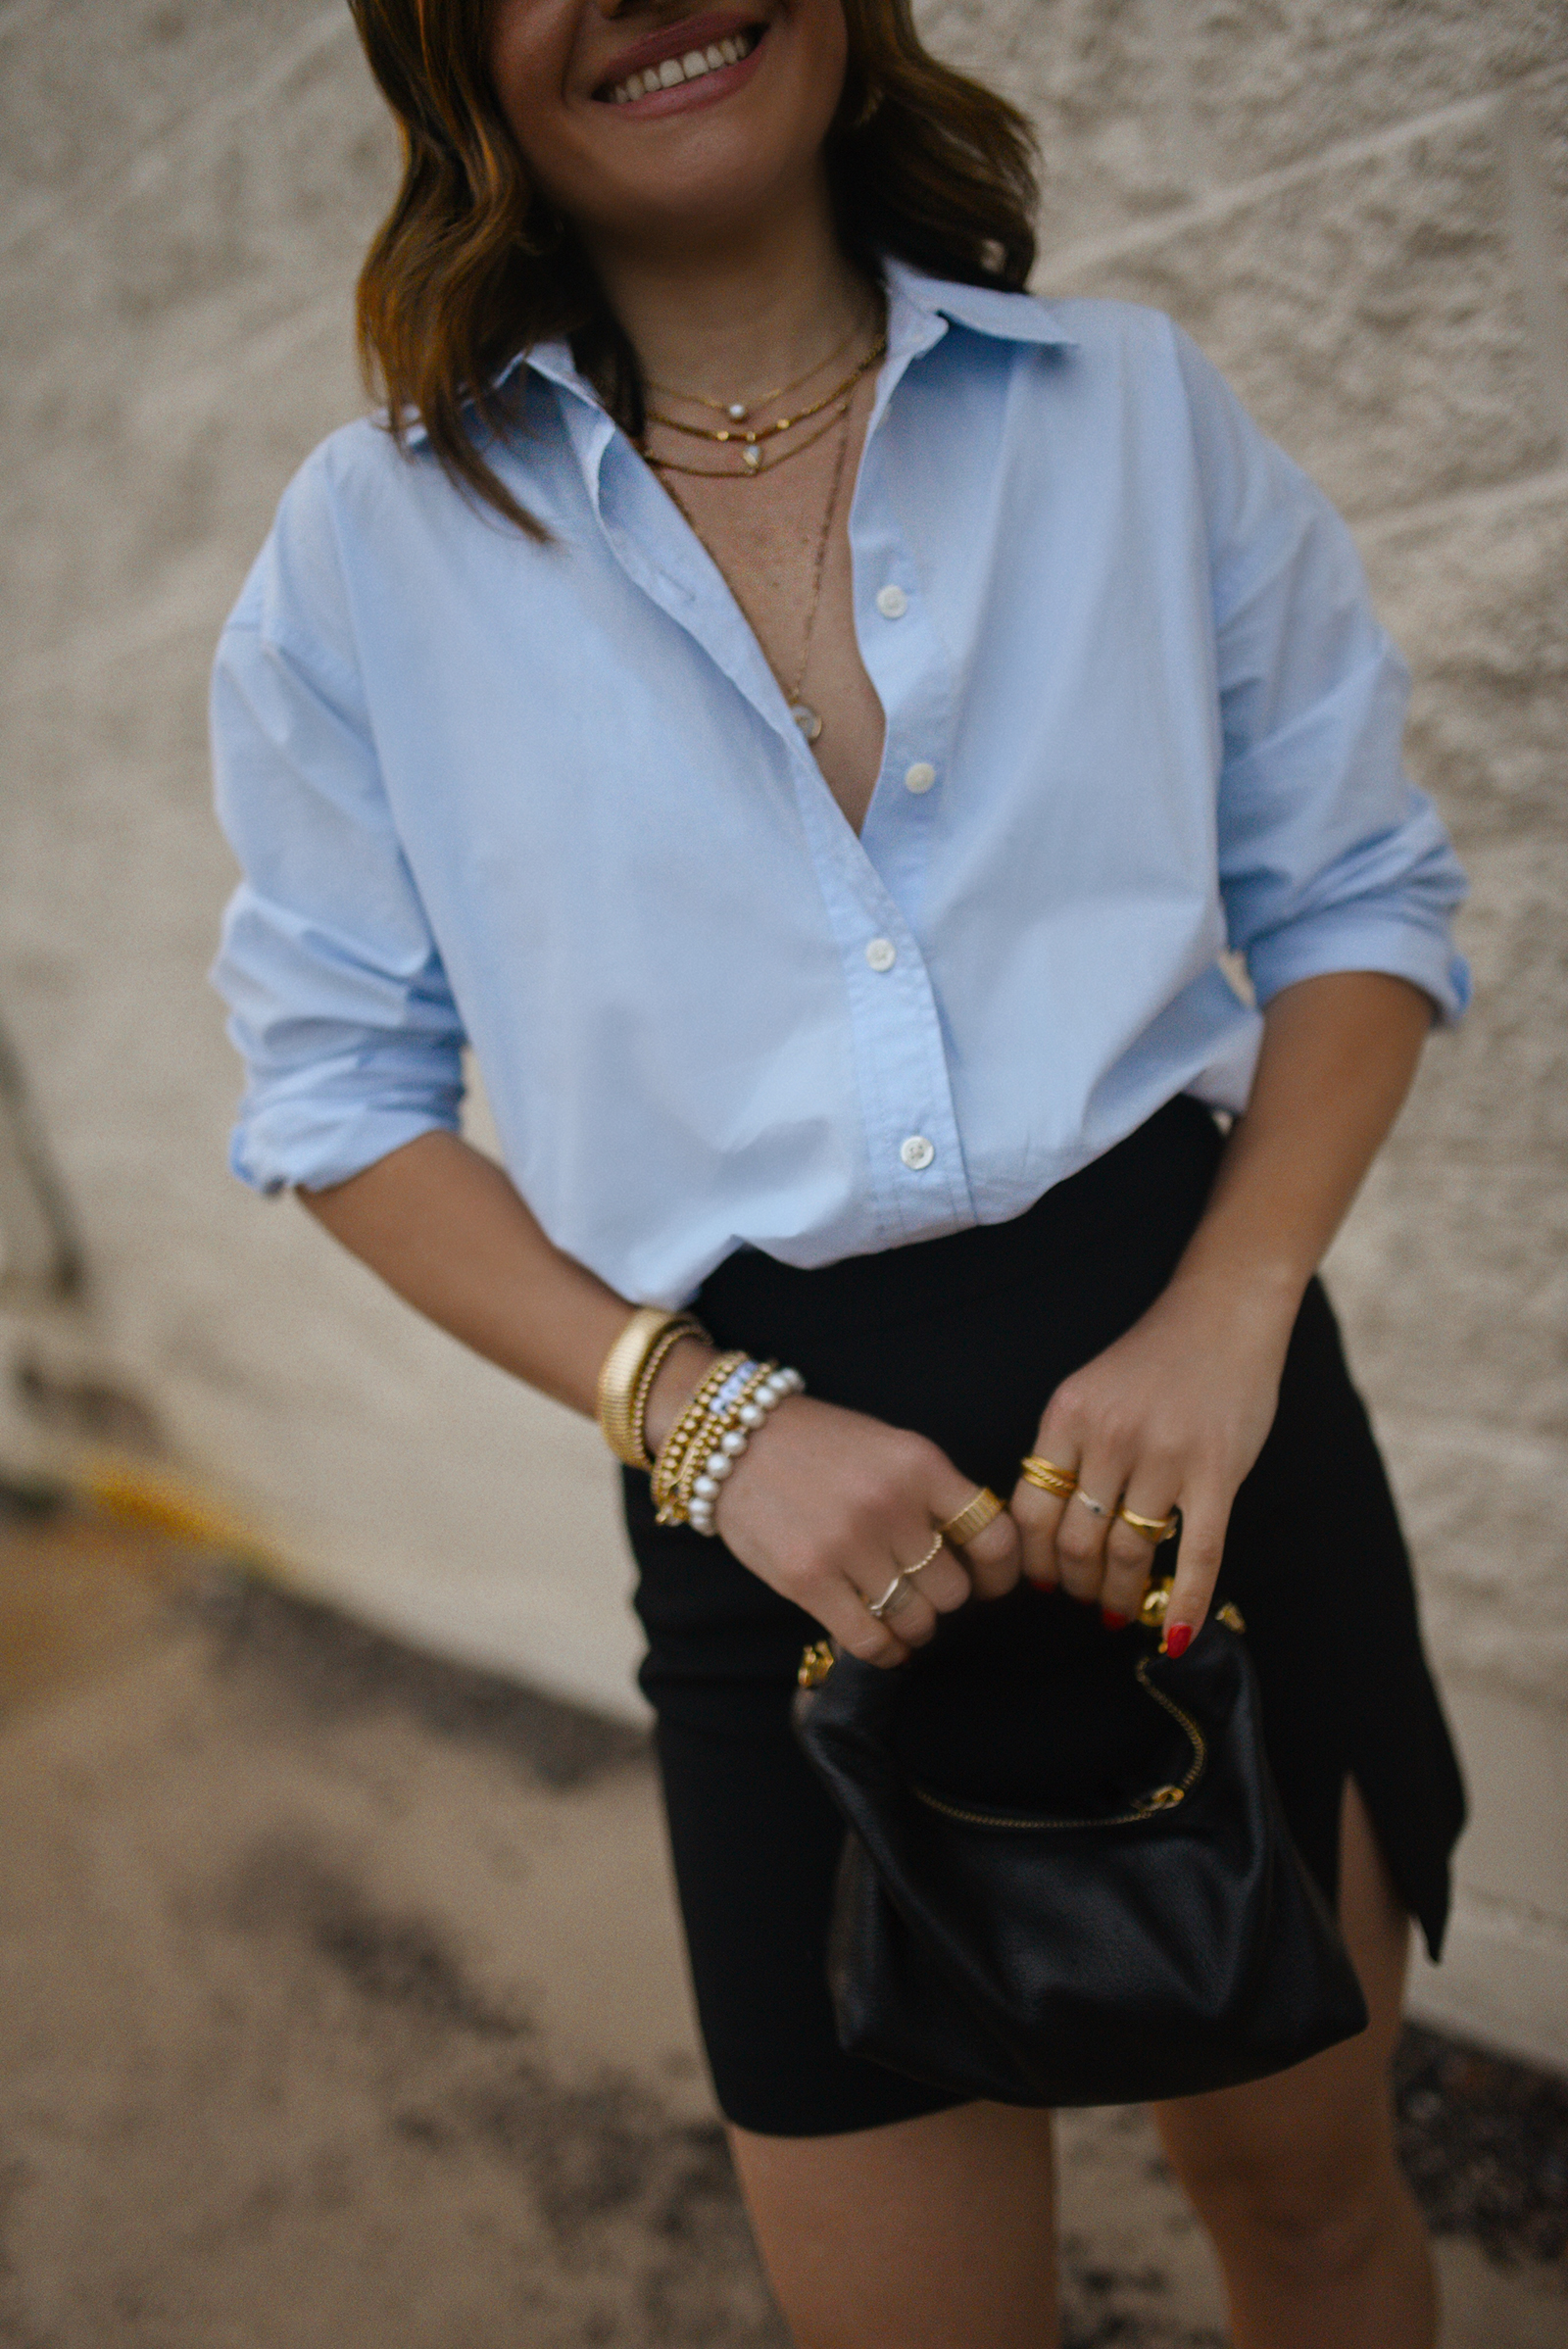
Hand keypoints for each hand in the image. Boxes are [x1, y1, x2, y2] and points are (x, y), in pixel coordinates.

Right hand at [648, 1347, 1020, 1664]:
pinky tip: (882, 1643)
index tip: (991, 1584)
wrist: (734, 1439)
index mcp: (921, 1464)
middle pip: (955, 1589)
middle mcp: (890, 1504)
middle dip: (944, 1599)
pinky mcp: (808, 1578)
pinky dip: (883, 1651)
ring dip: (914, 1628)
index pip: (994, 1535)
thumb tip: (977, 1561)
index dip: (1002, 1572)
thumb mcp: (890, 1448)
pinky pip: (869, 1640)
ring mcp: (848, 1544)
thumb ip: (934, 1495)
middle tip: (925, 1593)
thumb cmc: (820, 1446)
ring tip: (900, 1618)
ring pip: (916, 1620)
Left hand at [1009, 1270, 1299, 1650]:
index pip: (1030, 1510)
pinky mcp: (1216, 1473)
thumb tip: (1049, 1524)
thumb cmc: (1154, 1355)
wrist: (1223, 1312)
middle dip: (1073, 1583)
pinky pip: (1199, 1555)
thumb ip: (1068, 1448)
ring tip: (1117, 1608)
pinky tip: (1175, 1634)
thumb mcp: (1089, 1390)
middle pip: (1074, 1539)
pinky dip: (1186, 1603)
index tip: (1037, 1581)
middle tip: (1081, 1600)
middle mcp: (1109, 1437)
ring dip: (1118, 1592)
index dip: (1031, 1558)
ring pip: (1128, 1551)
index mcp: (1067, 1416)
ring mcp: (1165, 1456)